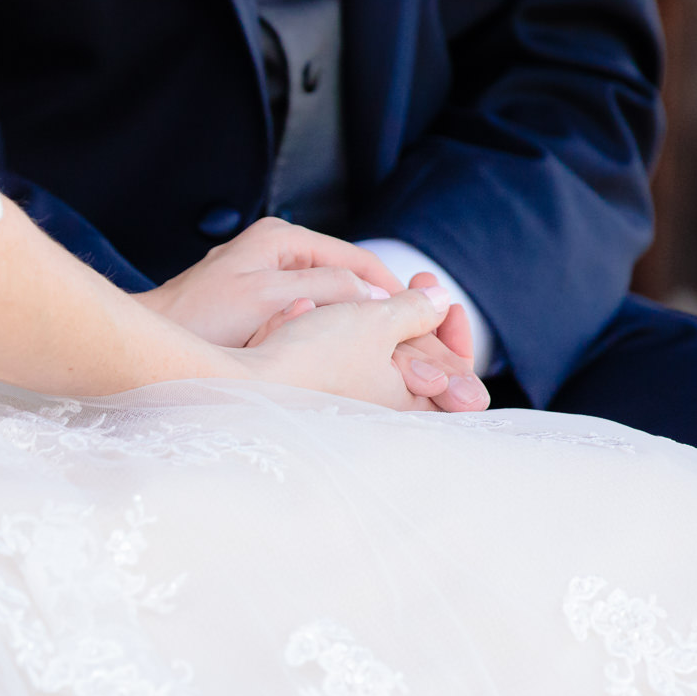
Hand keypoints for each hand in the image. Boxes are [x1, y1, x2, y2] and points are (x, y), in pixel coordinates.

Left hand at [134, 217, 406, 348]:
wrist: (144, 347)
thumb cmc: (196, 323)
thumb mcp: (269, 300)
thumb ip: (326, 290)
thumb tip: (379, 294)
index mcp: (284, 240)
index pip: (362, 263)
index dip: (397, 297)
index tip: (425, 330)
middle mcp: (278, 253)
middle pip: (350, 283)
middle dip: (382, 317)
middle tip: (414, 354)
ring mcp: (267, 281)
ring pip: (332, 306)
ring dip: (357, 333)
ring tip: (386, 364)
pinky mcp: (257, 310)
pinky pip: (308, 322)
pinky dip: (329, 340)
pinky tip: (342, 367)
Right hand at [234, 284, 459, 409]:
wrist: (241, 383)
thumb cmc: (311, 360)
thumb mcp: (375, 320)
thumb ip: (414, 309)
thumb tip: (439, 301)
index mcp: (408, 405)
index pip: (455, 374)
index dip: (452, 331)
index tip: (441, 297)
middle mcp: (381, 413)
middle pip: (413, 360)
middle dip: (407, 315)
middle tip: (412, 282)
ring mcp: (347, 406)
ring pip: (370, 353)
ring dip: (364, 318)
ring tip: (348, 293)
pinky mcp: (314, 396)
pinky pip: (334, 356)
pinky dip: (329, 330)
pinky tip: (306, 310)